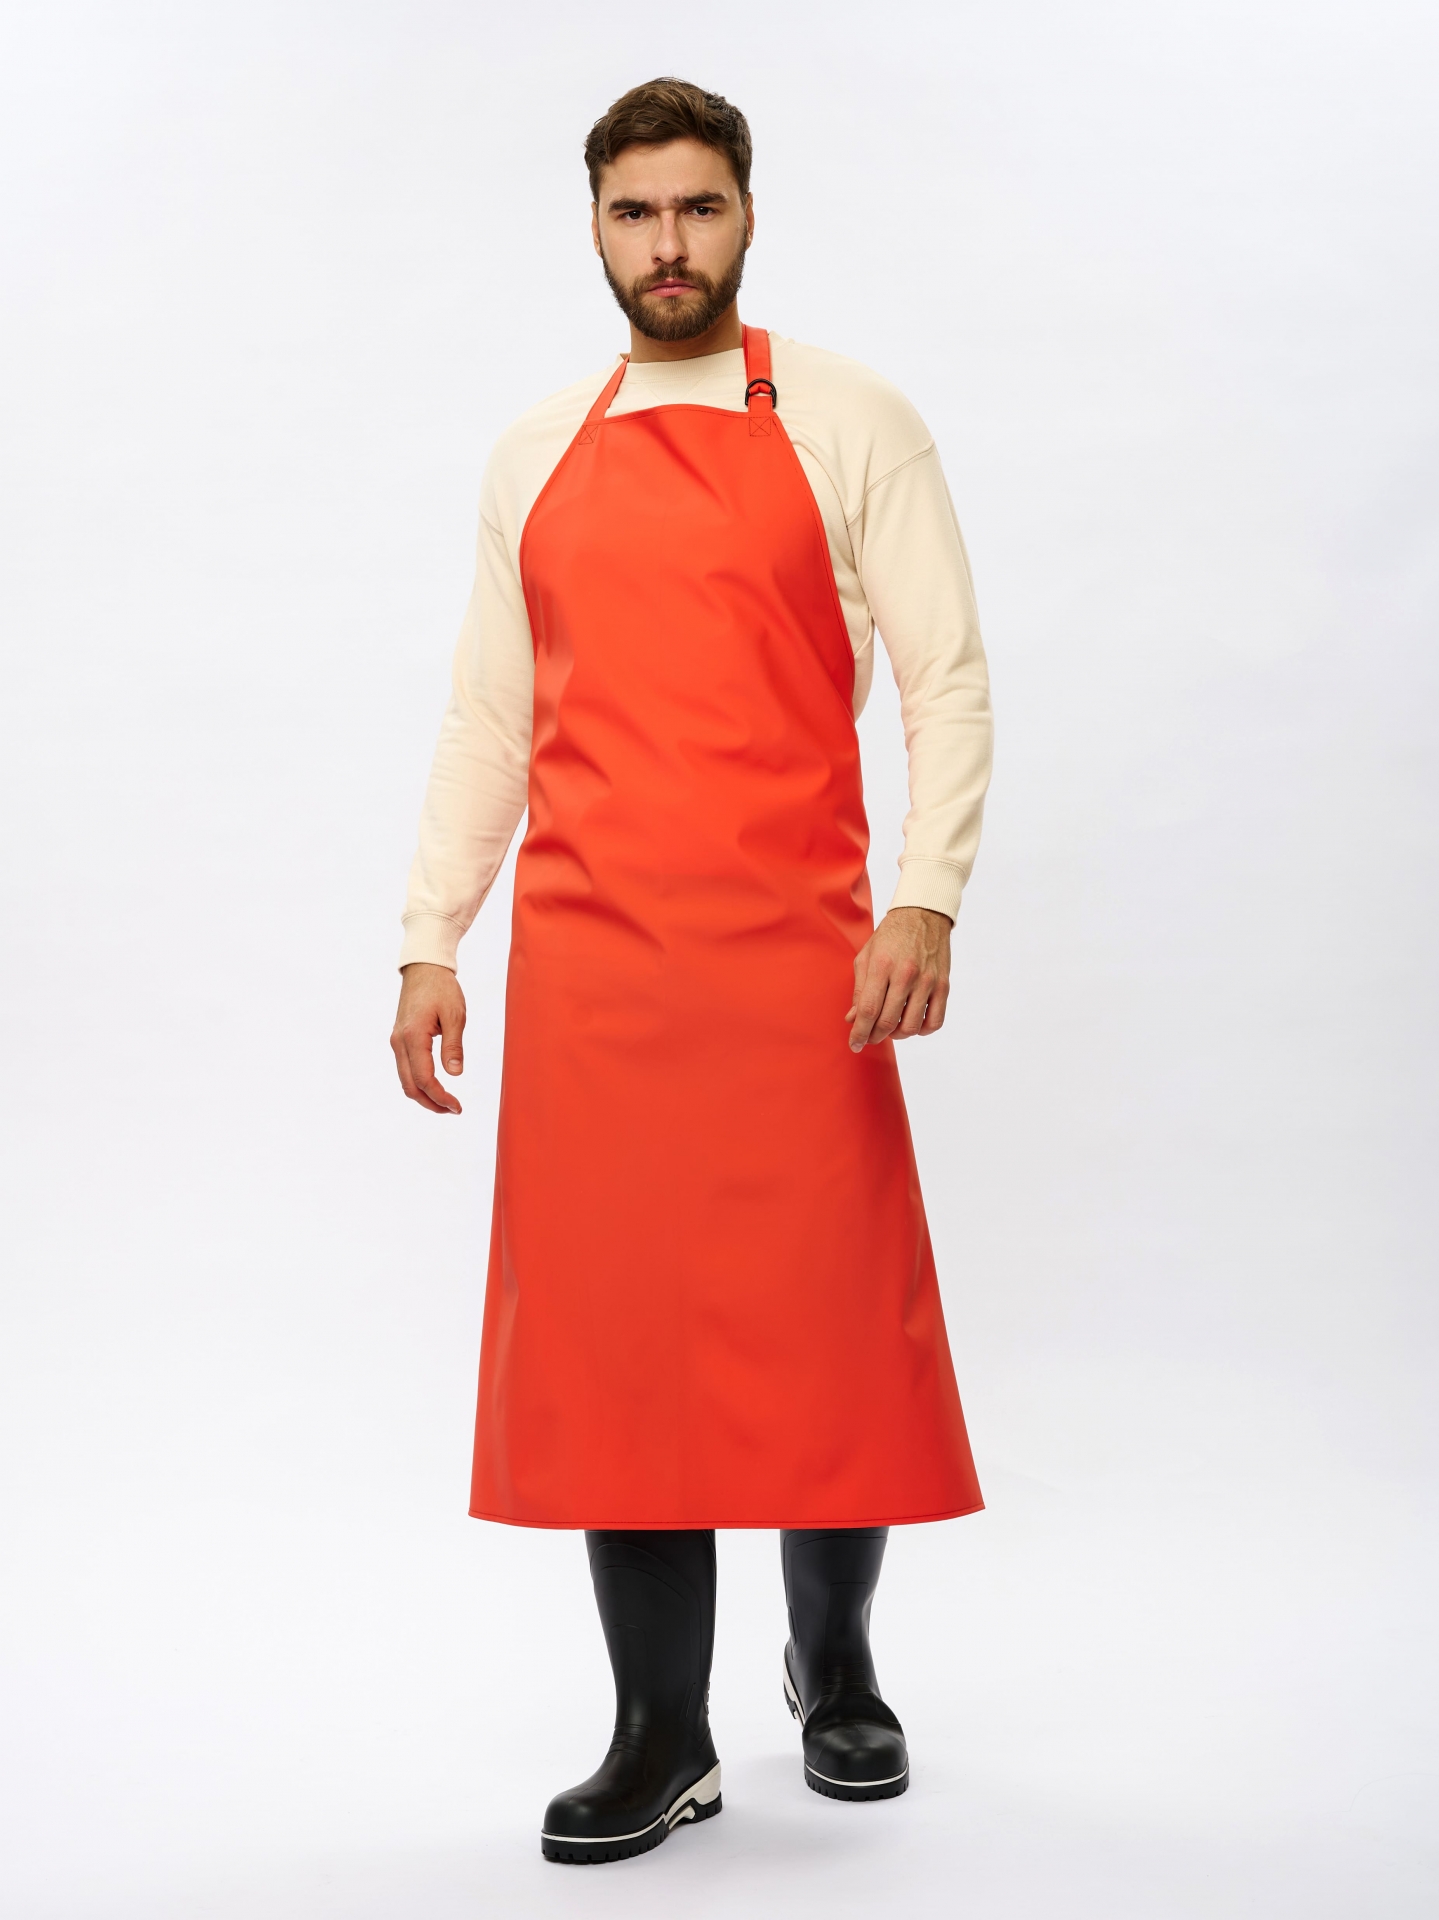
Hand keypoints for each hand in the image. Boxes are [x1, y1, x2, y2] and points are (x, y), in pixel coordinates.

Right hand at [391, 962, 466, 1112]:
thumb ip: (453, 1045)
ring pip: (405, 1079)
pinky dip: (418, 1082)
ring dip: (423, 1095)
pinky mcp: (399, 1039)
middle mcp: (399, 1042)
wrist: (424, 968)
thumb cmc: (442, 988)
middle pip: (410, 1086)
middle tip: (453, 1110)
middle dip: (430, 1103)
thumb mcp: (455, 1015)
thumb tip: (454, 1073)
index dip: (440, 1097)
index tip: (457, 1106)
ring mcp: (397, 1041)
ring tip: (446, 1102)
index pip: (424, 1079)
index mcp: (413, 1037)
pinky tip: (434, 1086)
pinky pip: (405, 1068)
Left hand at [846, 907, 951, 1051]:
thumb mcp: (866, 956)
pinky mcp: (943, 985)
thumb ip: (859, 989)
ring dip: (897, 1035)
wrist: (923, 914)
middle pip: (888, 1021)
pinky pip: (935, 1021)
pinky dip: (922, 1030)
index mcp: (881, 965)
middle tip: (869, 1037)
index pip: (868, 1009)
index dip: (859, 1032)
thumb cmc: (891, 935)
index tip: (854, 1044)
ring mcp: (927, 981)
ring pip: (911, 1026)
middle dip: (874, 1037)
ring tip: (890, 1028)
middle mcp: (905, 974)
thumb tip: (853, 1018)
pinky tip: (912, 1023)